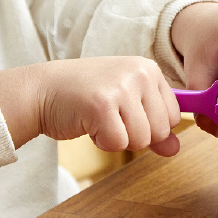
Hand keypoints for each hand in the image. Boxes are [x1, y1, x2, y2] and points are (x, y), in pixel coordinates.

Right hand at [0, 57, 181, 156]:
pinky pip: (118, 144)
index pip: (173, 115)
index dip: (151, 126)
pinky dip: (102, 142)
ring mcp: (121, 87)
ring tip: (99, 118)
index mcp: (149, 69)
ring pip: (141, 140)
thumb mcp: (125, 104)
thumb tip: (175, 148)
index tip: (127, 115)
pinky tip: (89, 123)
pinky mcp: (102, 105)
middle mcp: (139, 73)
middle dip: (135, 136)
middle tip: (111, 117)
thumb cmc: (84, 96)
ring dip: (118, 139)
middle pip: (161, 131)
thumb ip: (152, 125)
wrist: (42, 90)